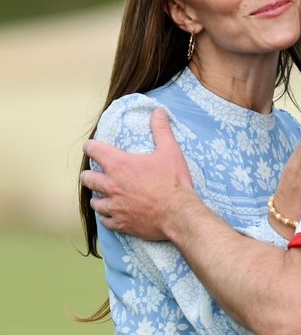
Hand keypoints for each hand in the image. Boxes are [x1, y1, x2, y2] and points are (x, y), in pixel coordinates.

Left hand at [80, 108, 193, 239]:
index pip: (93, 150)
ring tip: (104, 196)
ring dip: (98, 197)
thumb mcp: (170, 151)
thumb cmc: (173, 182)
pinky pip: (105, 220)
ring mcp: (114, 206)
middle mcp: (111, 185)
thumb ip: (160, 129)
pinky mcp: (120, 223)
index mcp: (119, 165)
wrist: (179, 214)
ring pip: (94, 201)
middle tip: (95, 174)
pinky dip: (108, 216)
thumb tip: (158, 111)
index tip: (90, 147)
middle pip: (87, 178)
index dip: (90, 147)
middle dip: (89, 175)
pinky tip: (113, 214)